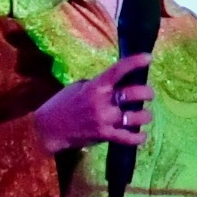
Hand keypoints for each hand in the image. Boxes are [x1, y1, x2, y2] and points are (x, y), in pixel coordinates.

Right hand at [34, 55, 150, 155]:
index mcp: (94, 86)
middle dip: (147, 93)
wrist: (48, 129)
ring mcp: (104, 119)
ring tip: (144, 115)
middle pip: (134, 94)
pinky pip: (129, 138)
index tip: (148, 58)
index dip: (133, 63)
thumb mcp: (78, 88)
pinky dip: (138, 137)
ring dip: (145, 116)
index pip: (117, 71)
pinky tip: (141, 136)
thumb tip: (118, 81)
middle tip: (148, 95)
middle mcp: (101, 102)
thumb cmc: (62, 105)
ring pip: (137, 117)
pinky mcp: (105, 135)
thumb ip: (98, 85)